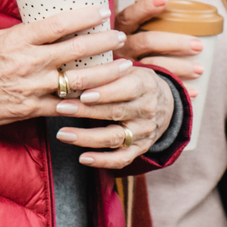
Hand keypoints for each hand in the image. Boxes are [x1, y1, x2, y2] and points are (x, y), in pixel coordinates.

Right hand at [0, 8, 126, 135]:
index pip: (60, 24)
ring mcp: (33, 88)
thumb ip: (26, 34)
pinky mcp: (33, 110)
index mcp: (18, 40)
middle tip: (120, 36)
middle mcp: (29, 63)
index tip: (102, 11)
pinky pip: (67, 105)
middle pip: (76, 51)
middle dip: (104, 42)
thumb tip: (52, 26)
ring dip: (106, 73)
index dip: (85, 17)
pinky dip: (86, 99)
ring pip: (79, 81)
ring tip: (124, 65)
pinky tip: (103, 94)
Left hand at [54, 59, 177, 170]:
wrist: (166, 105)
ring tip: (63, 134)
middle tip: (61, 107)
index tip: (82, 93)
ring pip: (115, 137)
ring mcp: (144, 132)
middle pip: (116, 112)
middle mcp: (147, 110)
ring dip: (87, 137)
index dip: (105, 92)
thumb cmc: (136, 82)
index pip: (126, 88)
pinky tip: (83, 158)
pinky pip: (121, 159)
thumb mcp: (129, 70)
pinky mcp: (140, 149)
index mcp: (145, 85)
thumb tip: (76, 65)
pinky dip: (102, 161)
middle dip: (86, 111)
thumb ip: (108, 69)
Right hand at [113, 0, 203, 83]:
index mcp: (119, 30)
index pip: (129, 16)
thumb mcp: (129, 34)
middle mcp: (119, 48)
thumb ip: (145, 25)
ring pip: (152, 66)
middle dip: (175, 42)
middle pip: (146, 42)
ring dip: (180, 67)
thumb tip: (174, 8)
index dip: (145, 8)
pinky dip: (178, 89)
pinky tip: (194, 90)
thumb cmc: (128, 50)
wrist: (107, 85)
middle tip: (198, 46)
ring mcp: (124, 68)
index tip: (164, 0)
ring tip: (200, 69)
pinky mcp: (131, 87)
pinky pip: (157, 88)